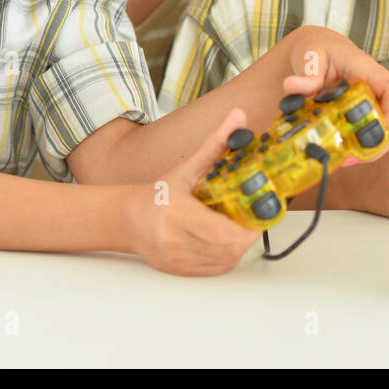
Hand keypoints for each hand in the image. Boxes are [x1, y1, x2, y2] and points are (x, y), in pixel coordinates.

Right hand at [121, 107, 260, 275]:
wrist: (128, 219)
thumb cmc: (158, 195)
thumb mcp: (186, 168)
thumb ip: (215, 144)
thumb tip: (237, 117)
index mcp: (176, 213)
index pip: (221, 231)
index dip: (247, 228)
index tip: (260, 215)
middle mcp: (174, 239)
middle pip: (227, 249)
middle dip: (247, 236)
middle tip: (256, 220)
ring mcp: (176, 258)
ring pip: (223, 262)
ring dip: (239, 247)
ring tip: (242, 228)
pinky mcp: (179, 270)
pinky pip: (214, 270)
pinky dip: (227, 257)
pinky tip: (227, 241)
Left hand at [271, 25, 388, 152]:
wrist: (313, 51)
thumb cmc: (315, 49)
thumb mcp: (308, 54)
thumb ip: (306, 70)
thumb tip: (293, 86)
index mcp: (367, 71)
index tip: (382, 130)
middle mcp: (375, 90)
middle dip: (383, 140)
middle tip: (359, 156)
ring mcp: (371, 104)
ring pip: (387, 131)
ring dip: (373, 148)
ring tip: (349, 160)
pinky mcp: (362, 115)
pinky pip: (371, 135)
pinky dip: (362, 148)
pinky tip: (344, 157)